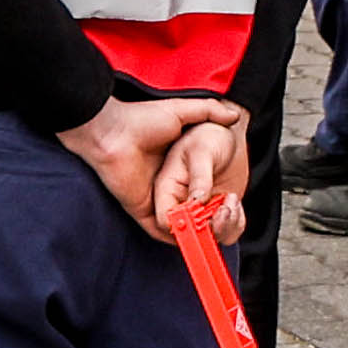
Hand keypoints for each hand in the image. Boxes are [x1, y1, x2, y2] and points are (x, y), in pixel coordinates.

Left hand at [59, 93, 246, 237]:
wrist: (113, 130)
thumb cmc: (142, 119)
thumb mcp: (181, 111)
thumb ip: (209, 110)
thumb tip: (234, 116)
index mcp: (179, 168)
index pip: (204, 192)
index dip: (220, 199)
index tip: (234, 198)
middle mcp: (169, 187)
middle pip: (195, 212)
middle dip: (214, 219)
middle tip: (227, 212)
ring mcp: (155, 201)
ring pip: (181, 226)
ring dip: (198, 229)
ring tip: (215, 222)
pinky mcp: (142, 211)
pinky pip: (161, 233)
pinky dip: (176, 237)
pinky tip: (193, 230)